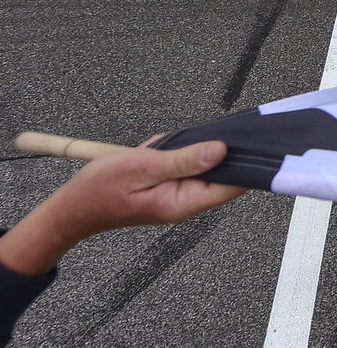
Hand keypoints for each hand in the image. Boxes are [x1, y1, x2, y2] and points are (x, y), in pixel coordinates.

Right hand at [0, 140, 245, 275]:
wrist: (71, 209)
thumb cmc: (99, 190)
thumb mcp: (141, 167)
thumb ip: (182, 159)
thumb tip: (221, 151)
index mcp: (184, 202)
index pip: (233, 185)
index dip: (248, 162)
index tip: (255, 140)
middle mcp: (187, 202)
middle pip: (222, 173)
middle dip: (211, 149)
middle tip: (184, 138)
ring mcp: (179, 195)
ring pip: (202, 164)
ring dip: (185, 149)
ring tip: (157, 149)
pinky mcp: (169, 187)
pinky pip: (183, 164)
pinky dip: (171, 152)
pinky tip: (151, 152)